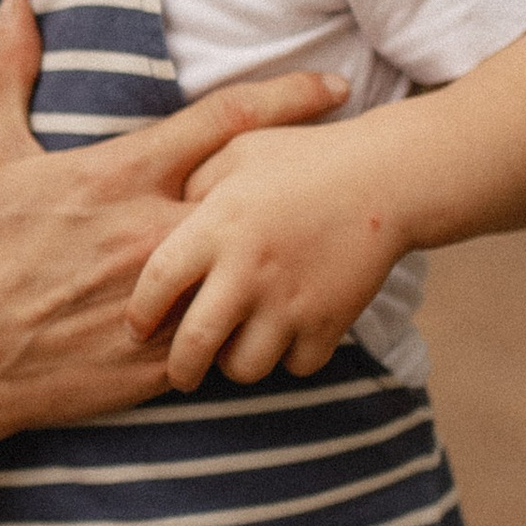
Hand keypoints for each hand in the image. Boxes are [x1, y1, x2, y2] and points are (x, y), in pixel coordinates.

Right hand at [0, 0, 351, 452]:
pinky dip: (248, 317)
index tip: (332, 86)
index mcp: (119, 175)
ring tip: (318, 241)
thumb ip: (7, 72)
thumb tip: (15, 2)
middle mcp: (151, 232)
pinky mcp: (159, 359)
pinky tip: (273, 309)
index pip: (225, 120)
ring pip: (251, 267)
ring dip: (282, 250)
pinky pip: (226, 334)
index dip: (289, 96)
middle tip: (342, 160)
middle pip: (257, 190)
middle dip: (302, 173)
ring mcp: (163, 299)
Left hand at [123, 114, 394, 387]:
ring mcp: (291, 301)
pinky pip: (296, 366)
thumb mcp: (236, 153)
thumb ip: (190, 187)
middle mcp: (249, 270)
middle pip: (194, 346)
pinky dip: (288, 359)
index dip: (140, 314)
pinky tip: (285, 336)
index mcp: (216, 227)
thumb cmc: (302, 159)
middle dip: (180, 369)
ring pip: (245, 367)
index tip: (138, 327)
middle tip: (181, 371)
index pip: (156, 285)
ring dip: (235, 363)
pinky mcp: (330, 322)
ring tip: (237, 346)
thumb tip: (154, 222)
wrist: (387, 176)